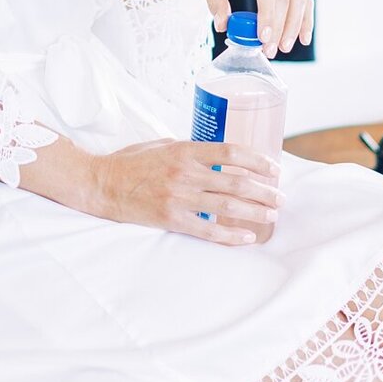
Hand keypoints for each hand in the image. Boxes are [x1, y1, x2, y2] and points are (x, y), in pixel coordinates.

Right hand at [95, 138, 281, 243]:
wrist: (102, 184)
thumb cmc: (131, 162)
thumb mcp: (162, 144)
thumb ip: (190, 150)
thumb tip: (218, 157)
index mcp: (185, 150)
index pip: (231, 152)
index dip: (257, 161)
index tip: (273, 168)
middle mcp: (185, 172)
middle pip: (236, 181)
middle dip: (264, 190)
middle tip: (280, 197)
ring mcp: (179, 197)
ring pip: (227, 206)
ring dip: (254, 211)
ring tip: (271, 214)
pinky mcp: (171, 219)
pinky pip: (208, 230)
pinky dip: (231, 235)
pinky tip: (247, 236)